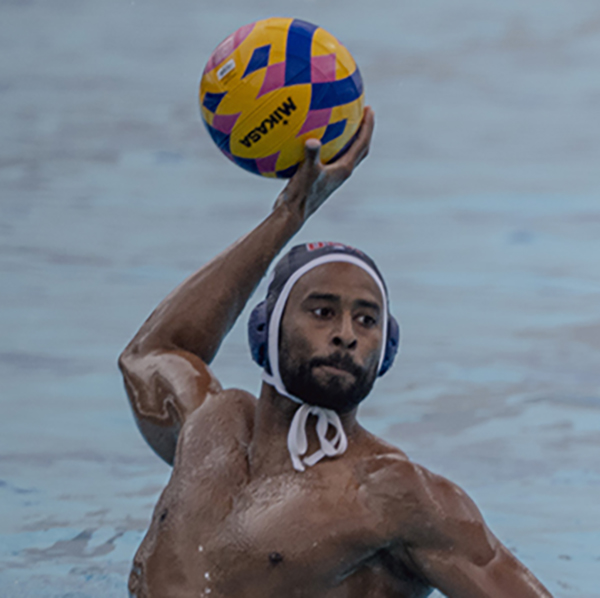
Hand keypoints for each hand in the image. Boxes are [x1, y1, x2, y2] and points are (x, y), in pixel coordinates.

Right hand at [273, 106, 374, 220]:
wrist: (292, 214)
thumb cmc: (301, 195)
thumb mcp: (305, 173)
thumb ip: (311, 156)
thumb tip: (313, 140)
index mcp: (344, 169)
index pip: (362, 144)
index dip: (367, 126)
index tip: (369, 109)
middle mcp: (341, 172)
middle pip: (359, 148)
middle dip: (363, 130)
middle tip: (363, 112)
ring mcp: (331, 175)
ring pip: (346, 153)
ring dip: (348, 137)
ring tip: (343, 120)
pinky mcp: (320, 177)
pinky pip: (328, 156)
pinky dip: (327, 144)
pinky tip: (313, 134)